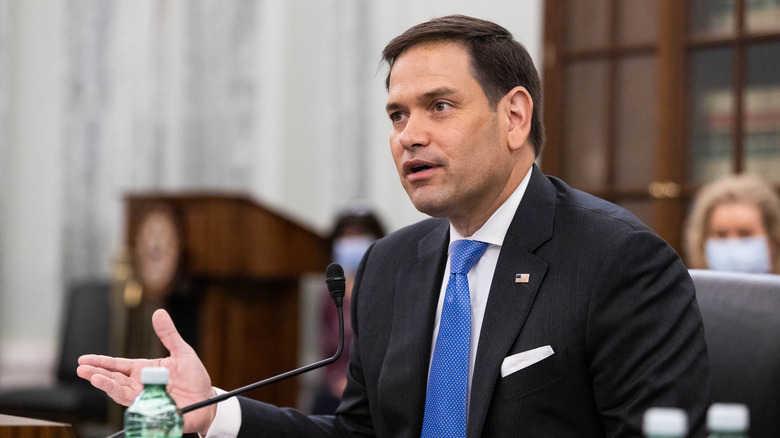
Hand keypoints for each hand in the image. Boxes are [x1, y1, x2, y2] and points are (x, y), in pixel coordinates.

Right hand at [77, 309, 217, 434]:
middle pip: (115, 379)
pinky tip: (119, 395)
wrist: (207, 401)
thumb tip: (158, 312)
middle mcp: (140, 385)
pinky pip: (138, 407)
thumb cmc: (194, 378)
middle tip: (82, 369)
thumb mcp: (182, 352)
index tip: (83, 360)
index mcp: (144, 370)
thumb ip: (168, 334)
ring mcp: (145, 399)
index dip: (101, 362)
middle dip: (98, 374)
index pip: (118, 365)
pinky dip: (129, 402)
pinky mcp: (153, 411)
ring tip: (95, 379)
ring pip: (122, 393)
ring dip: (108, 386)